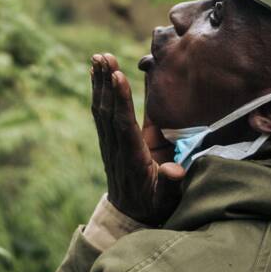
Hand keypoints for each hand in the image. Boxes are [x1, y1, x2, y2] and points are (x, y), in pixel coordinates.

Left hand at [90, 53, 185, 225]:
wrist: (130, 214)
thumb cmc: (153, 205)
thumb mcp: (165, 201)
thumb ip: (170, 186)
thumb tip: (174, 171)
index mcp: (132, 158)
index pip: (124, 125)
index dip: (121, 100)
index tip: (117, 76)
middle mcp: (116, 147)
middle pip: (109, 111)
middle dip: (106, 83)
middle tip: (104, 56)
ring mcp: (109, 142)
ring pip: (102, 108)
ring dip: (99, 82)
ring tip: (98, 57)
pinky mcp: (108, 139)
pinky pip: (101, 112)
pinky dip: (98, 91)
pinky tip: (96, 72)